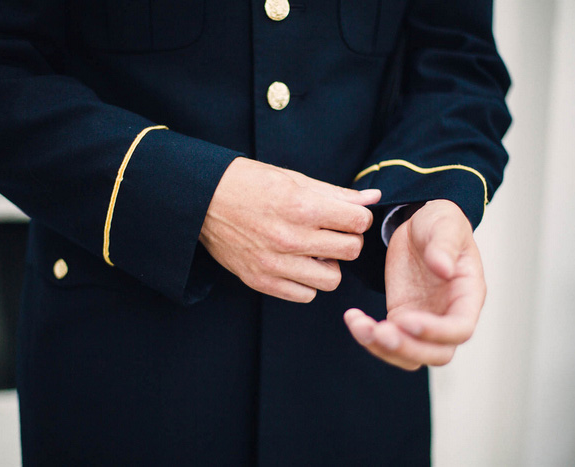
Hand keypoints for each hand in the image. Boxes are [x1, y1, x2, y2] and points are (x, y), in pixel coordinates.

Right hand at [200, 157, 380, 302]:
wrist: (203, 199)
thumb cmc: (249, 183)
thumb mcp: (294, 179)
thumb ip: (336, 193)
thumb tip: (372, 198)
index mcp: (302, 207)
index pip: (359, 222)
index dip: (358, 218)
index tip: (347, 216)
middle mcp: (290, 238)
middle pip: (350, 251)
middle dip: (347, 240)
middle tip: (332, 232)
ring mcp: (275, 263)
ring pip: (332, 280)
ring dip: (329, 265)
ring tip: (314, 251)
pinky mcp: (261, 281)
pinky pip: (304, 295)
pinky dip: (306, 282)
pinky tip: (297, 264)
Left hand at [343, 199, 485, 369]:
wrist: (418, 225)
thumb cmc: (439, 223)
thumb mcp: (444, 224)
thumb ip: (444, 245)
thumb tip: (444, 268)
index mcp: (468, 295)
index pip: (461, 329)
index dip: (436, 332)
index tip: (407, 319)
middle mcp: (449, 315)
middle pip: (437, 354)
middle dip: (407, 348)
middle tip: (380, 332)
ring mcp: (425, 321)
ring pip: (410, 355)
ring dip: (383, 349)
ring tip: (359, 326)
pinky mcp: (401, 318)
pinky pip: (388, 341)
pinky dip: (369, 337)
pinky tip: (353, 319)